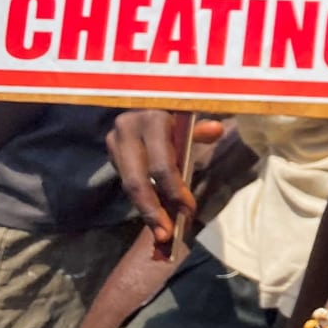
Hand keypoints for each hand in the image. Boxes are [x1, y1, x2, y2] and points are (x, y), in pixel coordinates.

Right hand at [106, 109, 223, 252]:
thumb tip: (216, 129)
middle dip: (152, 211)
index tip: (189, 210)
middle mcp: (127, 130)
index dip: (175, 190)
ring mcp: (115, 142)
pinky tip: (154, 216)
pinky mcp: (111, 152)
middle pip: (137, 181)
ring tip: (160, 234)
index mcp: (151, 119)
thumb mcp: (189, 113)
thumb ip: (200, 128)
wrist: (144, 93)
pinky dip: (142, 200)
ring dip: (145, 211)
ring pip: (128, 185)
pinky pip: (127, 181)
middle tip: (166, 235)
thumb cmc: (176, 106)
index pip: (161, 164)